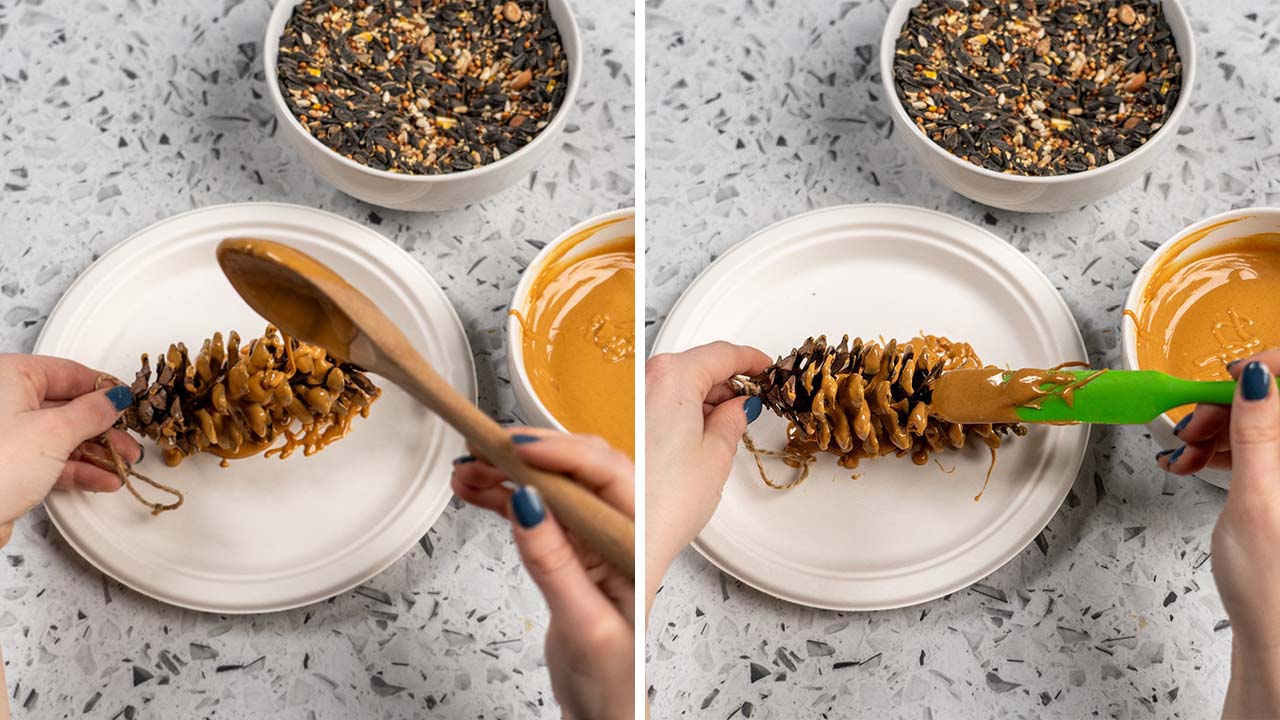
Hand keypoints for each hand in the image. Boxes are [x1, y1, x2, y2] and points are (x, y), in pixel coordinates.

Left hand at [0, 355, 139, 544]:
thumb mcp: (54, 432)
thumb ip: (92, 413)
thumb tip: (113, 399)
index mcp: (9, 377)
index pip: (69, 372)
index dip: (104, 388)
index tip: (128, 400)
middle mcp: (4, 402)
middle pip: (67, 407)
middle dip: (103, 427)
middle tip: (128, 438)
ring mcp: (5, 435)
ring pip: (61, 437)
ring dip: (96, 452)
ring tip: (121, 464)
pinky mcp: (6, 466)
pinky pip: (50, 460)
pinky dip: (78, 469)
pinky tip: (101, 478)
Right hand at [451, 428, 633, 719]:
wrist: (602, 707)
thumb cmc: (610, 675)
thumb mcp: (583, 623)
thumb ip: (555, 564)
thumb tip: (528, 505)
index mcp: (638, 543)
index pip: (610, 477)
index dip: (563, 453)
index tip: (519, 448)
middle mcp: (618, 532)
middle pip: (577, 471)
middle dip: (528, 454)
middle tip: (483, 448)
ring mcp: (590, 538)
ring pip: (549, 486)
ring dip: (506, 472)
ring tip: (466, 469)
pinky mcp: (565, 548)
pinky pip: (533, 510)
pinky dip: (501, 497)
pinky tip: (474, 489)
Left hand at [643, 342, 770, 611]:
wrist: (628, 538)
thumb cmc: (665, 502)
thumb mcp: (716, 456)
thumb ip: (732, 421)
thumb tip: (738, 408)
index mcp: (673, 378)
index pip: (721, 353)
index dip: (750, 359)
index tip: (764, 365)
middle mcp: (644, 380)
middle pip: (696, 364)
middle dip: (726, 380)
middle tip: (751, 397)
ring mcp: (628, 400)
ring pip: (675, 383)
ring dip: (702, 396)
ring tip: (726, 422)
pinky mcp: (620, 421)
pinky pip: (657, 401)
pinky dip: (680, 409)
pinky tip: (696, 432)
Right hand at [1161, 354, 1279, 716]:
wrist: (1277, 642)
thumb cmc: (1272, 587)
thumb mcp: (1256, 499)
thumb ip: (1257, 432)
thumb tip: (1257, 376)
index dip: (1269, 368)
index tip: (1228, 375)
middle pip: (1278, 405)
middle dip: (1230, 405)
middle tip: (1192, 428)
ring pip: (1264, 427)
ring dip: (1219, 430)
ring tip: (1185, 454)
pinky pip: (1260, 452)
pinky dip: (1225, 452)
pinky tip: (1195, 463)